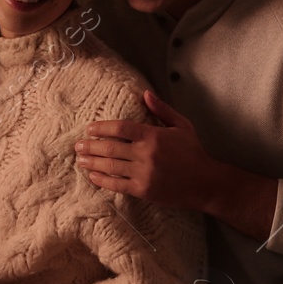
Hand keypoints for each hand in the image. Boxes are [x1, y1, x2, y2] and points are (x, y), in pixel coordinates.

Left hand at [74, 90, 220, 209]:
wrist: (204, 183)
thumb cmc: (193, 152)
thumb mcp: (181, 126)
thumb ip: (161, 110)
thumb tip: (145, 93)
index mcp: (154, 136)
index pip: (121, 128)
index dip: (102, 128)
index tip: (90, 129)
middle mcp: (146, 154)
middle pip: (110, 147)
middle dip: (91, 146)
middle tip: (78, 145)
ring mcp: (143, 173)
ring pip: (110, 166)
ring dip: (92, 162)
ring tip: (80, 159)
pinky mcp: (143, 190)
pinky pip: (117, 184)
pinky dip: (102, 180)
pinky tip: (92, 176)